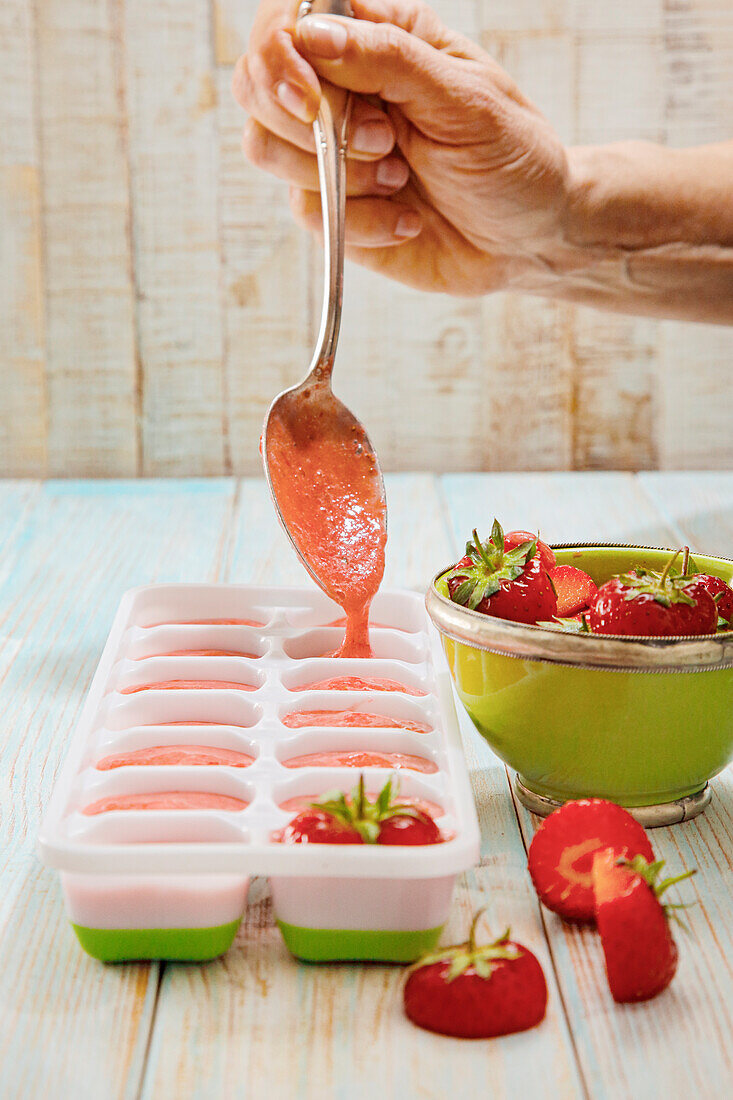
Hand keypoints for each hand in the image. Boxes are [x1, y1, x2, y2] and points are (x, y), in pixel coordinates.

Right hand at [232, 0, 569, 295]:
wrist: (526, 239)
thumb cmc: (510, 156)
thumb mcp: (464, 98)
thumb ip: (388, 60)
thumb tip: (312, 36)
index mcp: (377, 38)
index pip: (290, 18)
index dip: (280, 53)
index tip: (310, 98)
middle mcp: (341, 88)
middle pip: (253, 81)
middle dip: (308, 122)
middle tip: (384, 142)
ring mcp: (329, 150)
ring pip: (265, 147)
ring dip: (337, 174)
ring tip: (401, 178)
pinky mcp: (332, 207)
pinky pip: (306, 210)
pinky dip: (362, 222)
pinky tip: (407, 218)